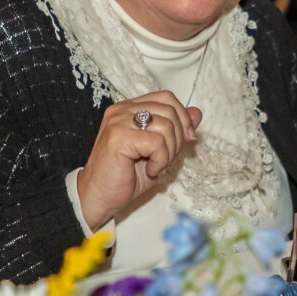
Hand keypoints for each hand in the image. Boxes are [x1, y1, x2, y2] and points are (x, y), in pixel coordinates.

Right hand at [76, 92, 202, 228]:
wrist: (99, 197)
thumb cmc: (126, 176)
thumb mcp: (159, 150)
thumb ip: (176, 130)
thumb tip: (197, 113)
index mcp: (130, 109)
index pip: (166, 98)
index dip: (182, 118)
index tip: (185, 140)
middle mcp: (122, 110)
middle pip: (169, 110)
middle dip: (178, 139)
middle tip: (165, 159)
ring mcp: (118, 122)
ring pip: (166, 126)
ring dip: (169, 153)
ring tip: (156, 166)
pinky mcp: (118, 137)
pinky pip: (157, 142)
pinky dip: (161, 160)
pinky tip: (150, 170)